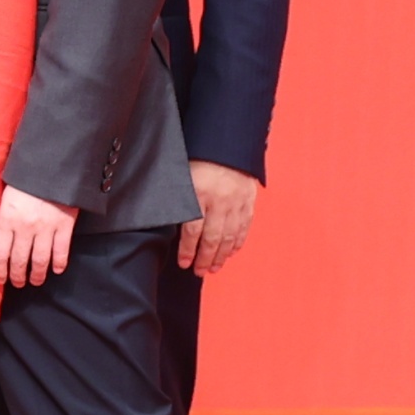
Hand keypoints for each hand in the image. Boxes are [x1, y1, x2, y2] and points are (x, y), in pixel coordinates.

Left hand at [0, 183, 75, 289]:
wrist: (52, 163)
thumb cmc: (25, 176)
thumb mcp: (6, 194)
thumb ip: (4, 216)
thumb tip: (1, 236)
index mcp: (6, 218)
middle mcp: (25, 227)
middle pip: (20, 261)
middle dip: (18, 276)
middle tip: (18, 283)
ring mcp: (46, 228)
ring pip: (40, 261)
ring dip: (37, 275)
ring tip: (35, 281)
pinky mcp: (64, 225)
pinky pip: (61, 251)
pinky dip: (59, 263)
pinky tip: (56, 270)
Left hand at [178, 161, 261, 275]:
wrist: (229, 143)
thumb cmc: (201, 155)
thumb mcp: (182, 173)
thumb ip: (178, 197)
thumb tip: (167, 218)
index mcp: (199, 193)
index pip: (192, 230)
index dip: (188, 250)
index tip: (184, 262)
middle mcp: (219, 201)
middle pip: (212, 239)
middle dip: (205, 259)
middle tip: (199, 271)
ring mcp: (236, 203)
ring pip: (229, 237)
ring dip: (221, 256)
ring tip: (214, 267)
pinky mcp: (248, 202)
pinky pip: (244, 228)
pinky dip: (238, 243)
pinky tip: (232, 252)